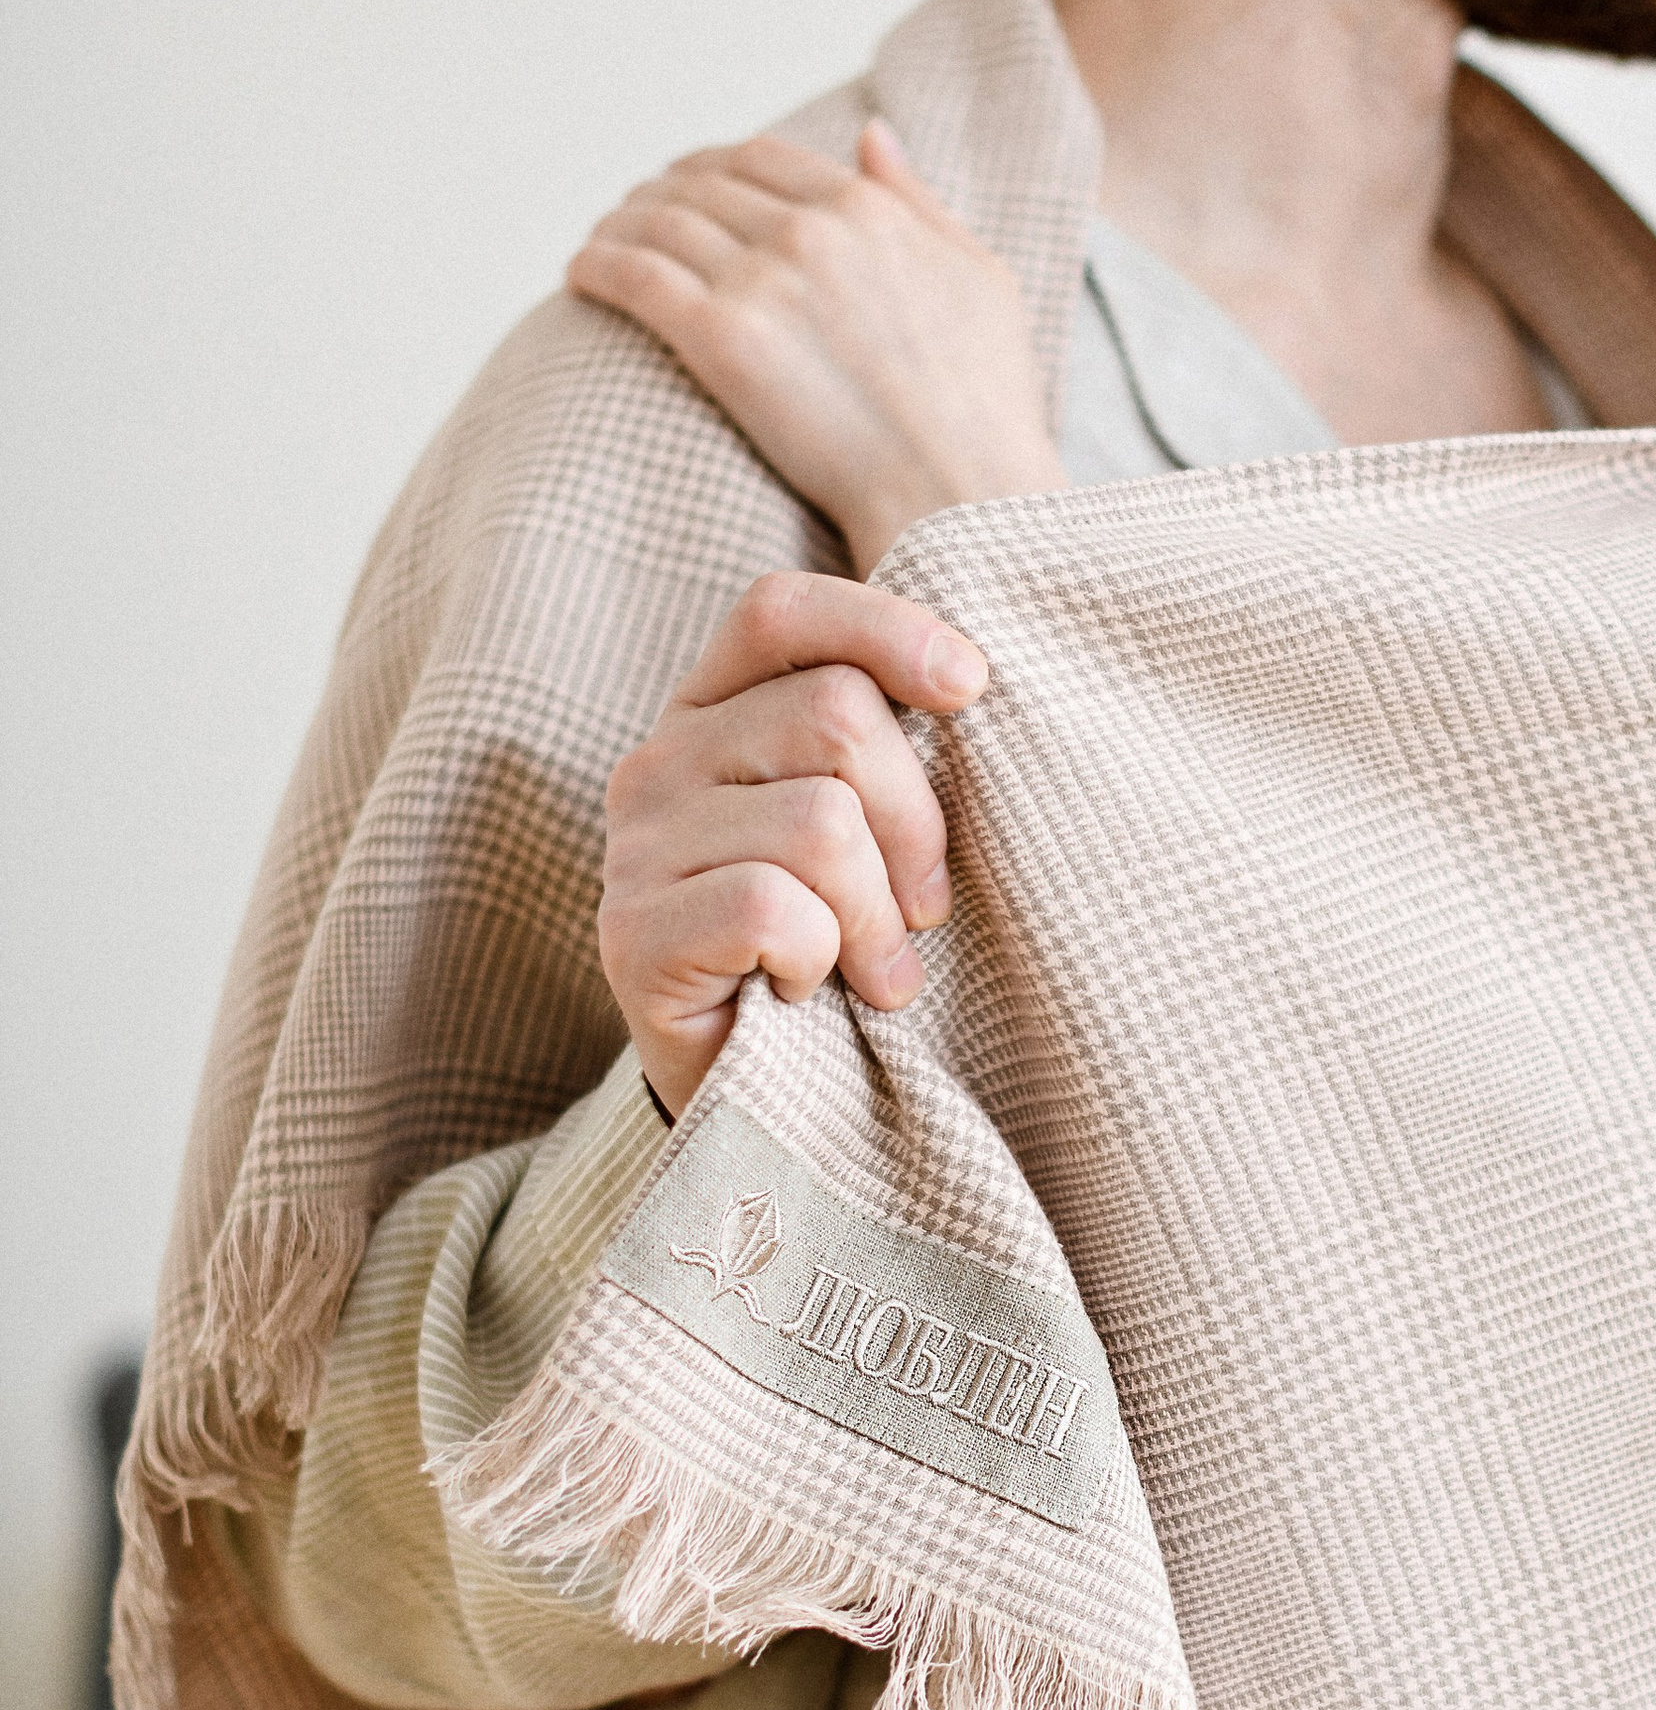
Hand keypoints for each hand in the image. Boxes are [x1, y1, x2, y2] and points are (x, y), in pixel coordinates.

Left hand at [569, 120, 1065, 570]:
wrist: (960, 494)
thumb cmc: (987, 405)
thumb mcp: (980, 277)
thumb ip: (919, 201)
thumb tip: (872, 134)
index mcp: (868, 209)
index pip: (762, 159)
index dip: (714, 166)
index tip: (691, 185)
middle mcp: (811, 231)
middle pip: (701, 185)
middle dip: (658, 193)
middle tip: (633, 215)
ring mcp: (763, 282)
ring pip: (657, 223)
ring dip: (619, 225)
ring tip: (602, 244)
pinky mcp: (721, 341)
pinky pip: (634, 277)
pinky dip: (598, 265)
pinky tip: (581, 274)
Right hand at [600, 571, 989, 1118]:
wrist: (763, 1097)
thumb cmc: (835, 946)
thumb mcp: (869, 827)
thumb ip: (885, 747)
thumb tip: (967, 679)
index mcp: (713, 710)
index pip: (783, 612)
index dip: (887, 629)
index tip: (970, 689)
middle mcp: (659, 761)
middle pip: (836, 716)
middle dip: (915, 822)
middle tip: (923, 911)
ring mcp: (636, 847)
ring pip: (820, 824)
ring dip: (876, 916)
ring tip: (872, 969)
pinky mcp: (632, 935)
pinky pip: (772, 909)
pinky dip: (819, 958)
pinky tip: (803, 990)